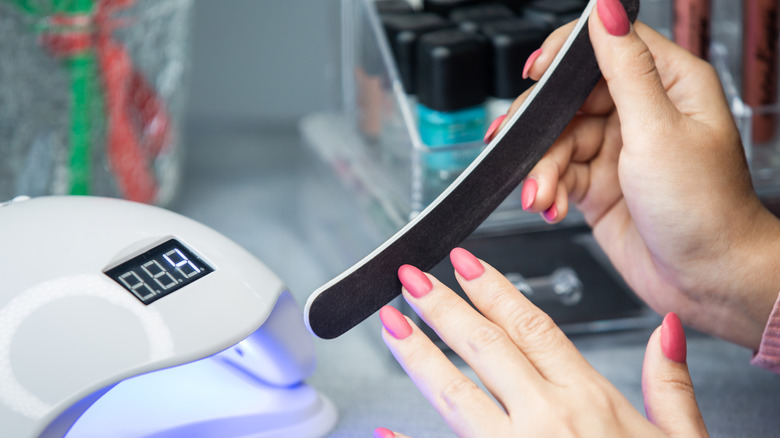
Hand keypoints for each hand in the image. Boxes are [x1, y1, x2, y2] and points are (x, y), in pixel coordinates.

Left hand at [373, 248, 708, 437]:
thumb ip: (670, 384)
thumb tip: (665, 330)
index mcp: (590, 401)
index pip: (532, 327)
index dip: (494, 289)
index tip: (464, 263)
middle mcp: (549, 421)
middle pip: (485, 347)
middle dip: (442, 307)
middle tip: (411, 279)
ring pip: (455, 393)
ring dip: (418, 355)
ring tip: (391, 325)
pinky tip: (383, 430)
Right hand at [485, 0, 779, 348]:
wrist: (706, 281)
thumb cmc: (704, 209)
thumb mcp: (657, 131)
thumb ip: (625, 69)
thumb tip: (606, 10)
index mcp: (670, 84)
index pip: (608, 46)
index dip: (565, 55)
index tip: (535, 72)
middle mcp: (641, 112)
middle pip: (569, 98)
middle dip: (541, 127)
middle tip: (519, 145)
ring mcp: (617, 149)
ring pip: (557, 140)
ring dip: (542, 169)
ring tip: (541, 195)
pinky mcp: (598, 184)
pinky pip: (557, 174)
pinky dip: (548, 190)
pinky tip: (551, 205)